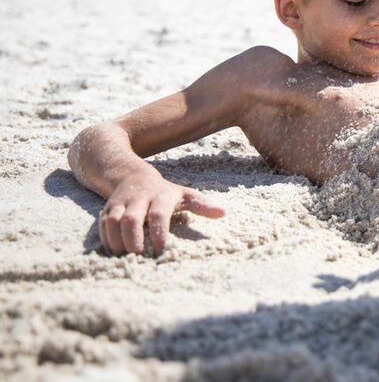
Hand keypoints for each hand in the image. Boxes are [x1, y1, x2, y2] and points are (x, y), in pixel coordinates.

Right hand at [98, 172, 224, 255]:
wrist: (130, 174)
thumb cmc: (164, 192)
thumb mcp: (184, 195)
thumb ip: (201, 205)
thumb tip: (223, 213)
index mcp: (160, 196)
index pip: (159, 214)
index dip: (159, 233)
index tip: (161, 251)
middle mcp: (138, 199)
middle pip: (131, 219)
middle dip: (133, 240)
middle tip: (139, 257)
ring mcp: (120, 203)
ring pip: (112, 222)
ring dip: (116, 241)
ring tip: (124, 258)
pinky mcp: (106, 209)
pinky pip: (102, 225)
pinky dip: (105, 240)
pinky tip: (113, 253)